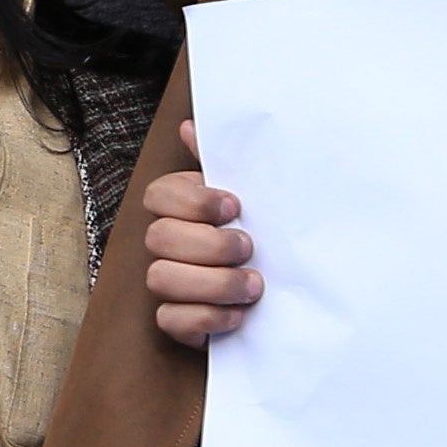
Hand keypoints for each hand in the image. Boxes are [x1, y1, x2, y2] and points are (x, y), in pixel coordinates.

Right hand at [141, 119, 260, 350]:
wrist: (286, 291)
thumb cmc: (263, 236)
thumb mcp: (253, 195)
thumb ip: (225, 163)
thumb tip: (191, 126)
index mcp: (182, 208)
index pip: (160, 195)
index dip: (193, 201)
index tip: (234, 206)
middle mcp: (167, 244)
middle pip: (160, 237)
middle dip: (210, 245)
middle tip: (249, 248)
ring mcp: (169, 282)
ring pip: (160, 278)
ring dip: (213, 283)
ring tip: (253, 285)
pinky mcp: (176, 320)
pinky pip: (170, 320)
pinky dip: (205, 318)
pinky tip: (238, 314)